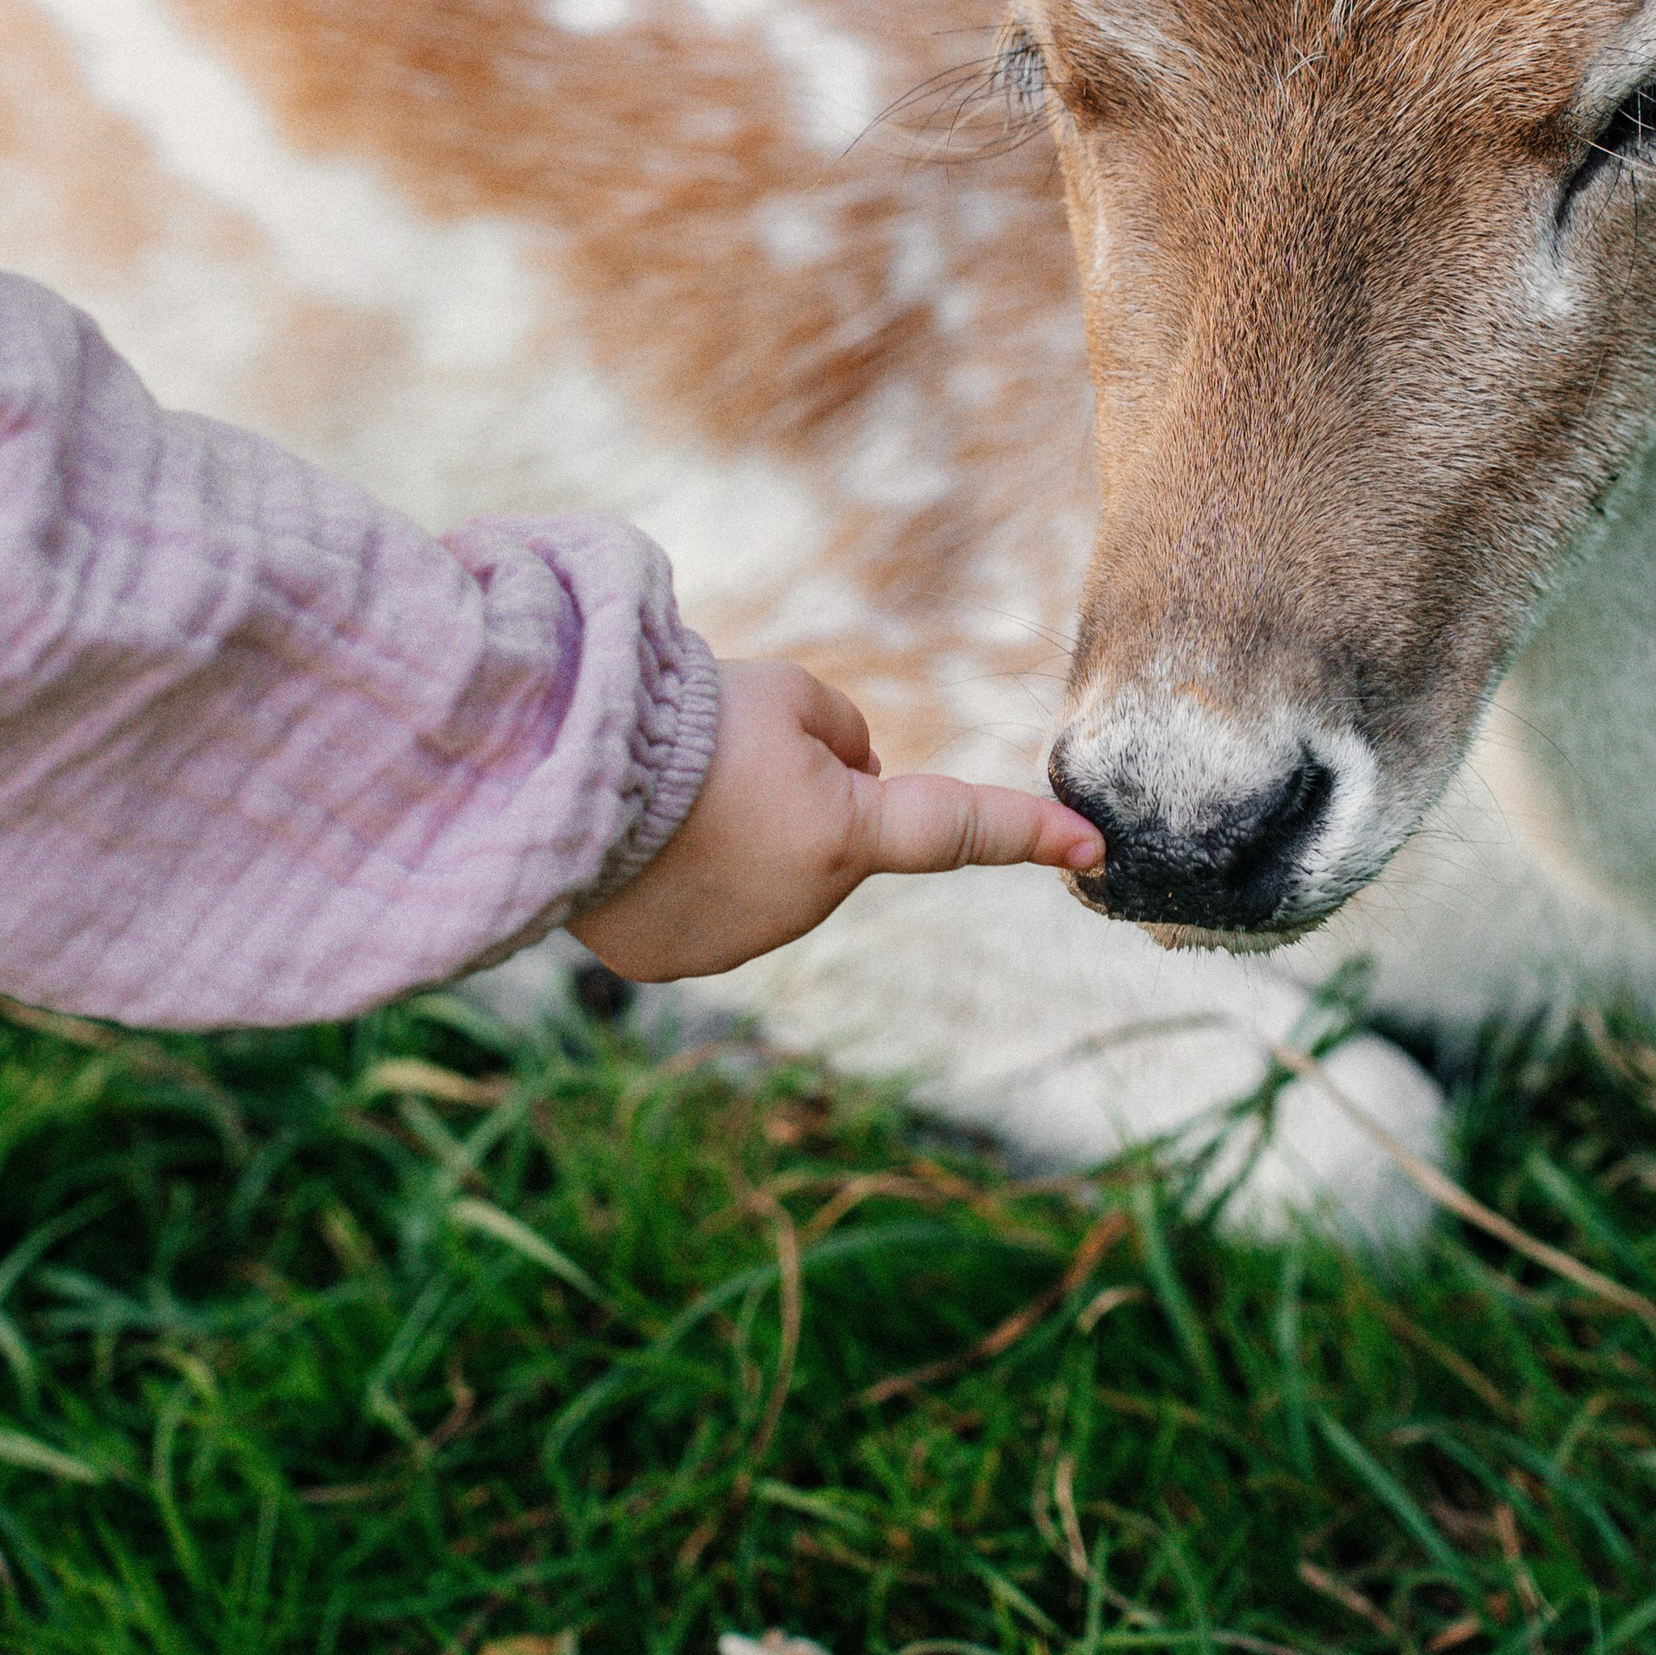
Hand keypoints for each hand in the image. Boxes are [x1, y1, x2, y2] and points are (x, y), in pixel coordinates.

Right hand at [573, 660, 1103, 984]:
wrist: (561, 777)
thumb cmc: (682, 720)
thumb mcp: (786, 693)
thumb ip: (842, 735)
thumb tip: (848, 776)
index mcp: (846, 836)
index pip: (957, 828)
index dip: (1028, 832)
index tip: (1094, 847)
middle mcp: (803, 906)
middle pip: (833, 837)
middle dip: (806, 797)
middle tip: (728, 754)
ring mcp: (736, 945)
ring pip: (765, 873)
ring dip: (737, 833)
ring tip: (670, 792)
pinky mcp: (671, 961)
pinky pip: (699, 905)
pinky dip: (680, 871)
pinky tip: (639, 839)